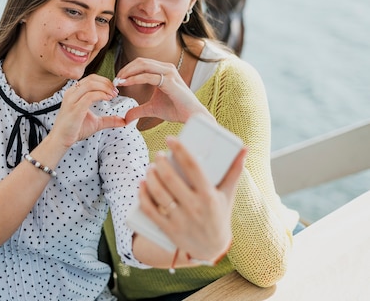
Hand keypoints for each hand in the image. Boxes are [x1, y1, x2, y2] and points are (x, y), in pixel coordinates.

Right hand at [49, 74, 125, 148]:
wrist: (61, 139)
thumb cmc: (74, 130)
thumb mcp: (95, 123)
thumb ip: (109, 120)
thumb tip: (123, 121)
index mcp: (74, 92)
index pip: (91, 79)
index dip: (105, 82)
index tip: (114, 90)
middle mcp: (72, 93)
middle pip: (92, 79)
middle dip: (106, 83)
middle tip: (116, 92)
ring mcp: (72, 99)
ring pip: (90, 84)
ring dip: (105, 87)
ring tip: (113, 95)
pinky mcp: (74, 108)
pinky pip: (89, 96)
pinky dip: (101, 95)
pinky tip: (107, 99)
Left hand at [114, 57, 211, 124]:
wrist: (191, 116)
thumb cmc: (175, 110)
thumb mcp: (152, 109)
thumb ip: (138, 110)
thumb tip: (126, 117)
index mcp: (163, 70)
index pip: (141, 64)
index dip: (127, 70)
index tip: (117, 81)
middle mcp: (166, 68)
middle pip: (140, 62)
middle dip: (125, 70)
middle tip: (114, 80)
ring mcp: (169, 72)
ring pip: (142, 65)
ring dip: (127, 72)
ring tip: (117, 82)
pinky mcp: (169, 81)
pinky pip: (147, 76)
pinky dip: (134, 79)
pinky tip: (125, 84)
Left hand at [138, 136, 244, 261]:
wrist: (211, 248)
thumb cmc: (219, 214)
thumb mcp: (228, 194)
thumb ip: (234, 171)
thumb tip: (244, 148)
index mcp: (209, 196)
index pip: (192, 167)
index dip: (180, 150)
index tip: (170, 138)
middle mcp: (195, 207)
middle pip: (171, 179)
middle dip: (160, 162)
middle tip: (157, 154)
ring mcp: (180, 219)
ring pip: (159, 193)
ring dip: (150, 176)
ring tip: (150, 167)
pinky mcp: (168, 229)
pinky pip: (150, 210)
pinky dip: (143, 195)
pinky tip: (142, 184)